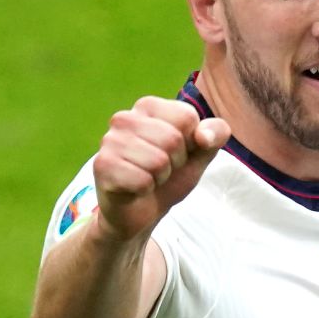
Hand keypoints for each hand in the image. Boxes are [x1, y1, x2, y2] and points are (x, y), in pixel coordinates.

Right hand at [91, 96, 230, 240]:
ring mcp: (109, 141)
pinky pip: (142, 180)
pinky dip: (145, 190)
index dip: (190, 143)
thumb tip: (204, 136)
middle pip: (173, 139)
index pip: (187, 117)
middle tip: (161, 169)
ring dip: (160, 178)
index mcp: (148, 106)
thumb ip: (216, 134)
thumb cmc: (170, 175)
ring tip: (148, 178)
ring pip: (158, 161)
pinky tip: (134, 189)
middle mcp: (124, 118)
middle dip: (175, 162)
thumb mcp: (201, 153)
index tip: (177, 153)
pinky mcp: (102, 166)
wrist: (142, 211)